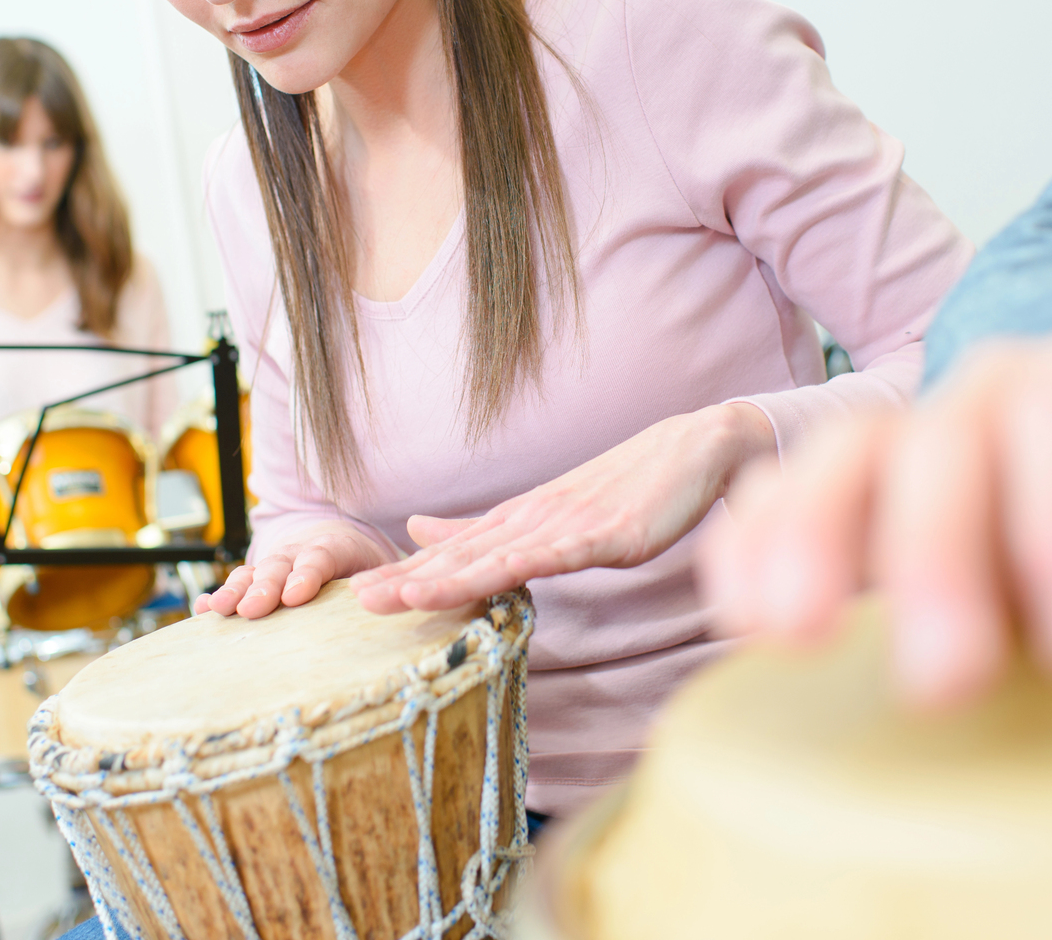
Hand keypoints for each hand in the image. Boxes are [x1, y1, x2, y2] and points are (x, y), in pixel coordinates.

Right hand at [198, 524, 390, 619]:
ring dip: (237, 591)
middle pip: (281, 567)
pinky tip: (202, 610)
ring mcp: (275, 565)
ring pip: (254, 574)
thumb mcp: (381, 570)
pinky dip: (219, 596)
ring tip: (219, 609)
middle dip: (266, 588)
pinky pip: (237, 586)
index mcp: (336, 548)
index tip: (296, 595)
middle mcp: (300, 553)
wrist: (341, 545)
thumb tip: (394, 600)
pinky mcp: (258, 580)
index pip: (320, 557)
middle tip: (254, 609)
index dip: (307, 574)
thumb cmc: (365, 567)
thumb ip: (383, 583)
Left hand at [352, 403, 776, 613]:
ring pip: (502, 557)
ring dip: (452, 577)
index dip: (408, 573)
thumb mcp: (548, 509)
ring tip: (404, 597)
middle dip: (414, 579)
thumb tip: (417, 528)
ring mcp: (572, 523)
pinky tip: (498, 573)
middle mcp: (537, 518)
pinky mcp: (610, 532)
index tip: (357, 594)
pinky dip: (527, 562)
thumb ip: (485, 527)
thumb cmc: (628, 485)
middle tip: (357, 600)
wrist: (694, 450)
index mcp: (522, 519)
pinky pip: (562, 552)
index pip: (455, 552)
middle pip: (466, 556)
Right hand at [701, 319, 1051, 708]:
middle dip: (935, 560)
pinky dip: (752, 541)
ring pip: (847, 457)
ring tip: (785, 634)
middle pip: (943, 444)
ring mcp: (920, 438)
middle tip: (945, 685)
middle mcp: (996, 395)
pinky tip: (740, 608)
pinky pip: (785, 494)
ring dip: (809, 539)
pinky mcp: (861, 493)